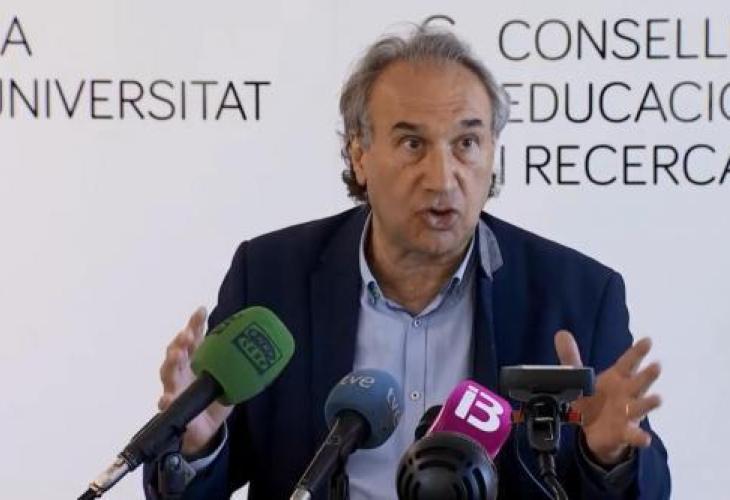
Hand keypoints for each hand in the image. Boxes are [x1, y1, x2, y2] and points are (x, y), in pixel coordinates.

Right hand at [158, 307, 232, 455]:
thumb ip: (238, 364)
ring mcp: (175, 388)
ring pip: (168, 372)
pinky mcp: (173, 408)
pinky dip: (166, 401)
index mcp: (195, 360)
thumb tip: (263, 346)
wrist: (206, 429)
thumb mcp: (229, 378)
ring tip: (177, 355)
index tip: (201, 310)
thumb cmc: (215, 398)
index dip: (195, 323)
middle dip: (180, 340)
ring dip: (171, 362)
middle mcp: (182, 371)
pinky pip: (167, 404)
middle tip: (188, 334)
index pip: (193, 338)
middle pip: (176, 351)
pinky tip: (167, 400)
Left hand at [554, 330, 661, 465]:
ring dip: (648, 403)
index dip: (637, 352)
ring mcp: (627, 414)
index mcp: (617, 379)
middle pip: (639, 383)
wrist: (593, 431)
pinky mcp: (624, 432)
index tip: (648, 340)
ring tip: (657, 399)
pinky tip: (644, 437)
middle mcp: (626, 394)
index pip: (628, 363)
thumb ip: (571, 357)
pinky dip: (639, 436)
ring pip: (640, 407)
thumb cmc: (594, 400)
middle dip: (647, 375)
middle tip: (656, 365)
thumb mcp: (581, 379)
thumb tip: (561, 333)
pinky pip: (633, 435)